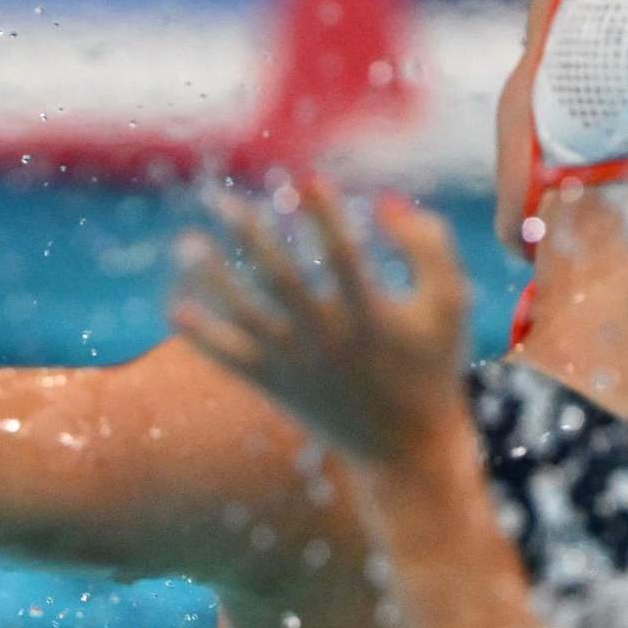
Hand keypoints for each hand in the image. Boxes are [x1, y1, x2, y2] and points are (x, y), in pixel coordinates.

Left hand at [169, 182, 471, 466]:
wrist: (406, 447)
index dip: (326, 216)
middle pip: (280, 281)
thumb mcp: (450, 303)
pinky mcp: (273, 386)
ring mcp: (296, 365)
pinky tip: (177, 305)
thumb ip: (430, 245)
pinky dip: (201, 334)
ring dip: (212, 279)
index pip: (345, 257)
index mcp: (373, 317)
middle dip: (250, 237)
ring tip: (186, 243)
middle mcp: (328, 340)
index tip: (306, 179)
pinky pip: (228, 358)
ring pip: (244, 316)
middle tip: (221, 199)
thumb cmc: (431, 363)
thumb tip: (385, 201)